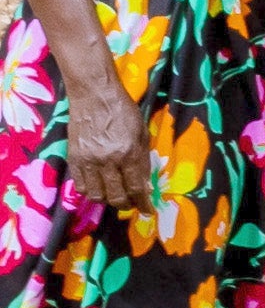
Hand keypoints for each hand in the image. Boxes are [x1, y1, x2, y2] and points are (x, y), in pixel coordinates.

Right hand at [48, 82, 147, 210]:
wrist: (94, 96)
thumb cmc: (123, 111)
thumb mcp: (142, 133)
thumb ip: (143, 161)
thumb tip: (145, 186)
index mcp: (128, 153)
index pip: (136, 188)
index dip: (143, 203)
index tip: (147, 211)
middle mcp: (107, 160)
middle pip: (116, 196)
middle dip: (126, 205)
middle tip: (132, 204)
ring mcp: (88, 161)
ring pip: (96, 195)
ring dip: (107, 201)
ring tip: (115, 197)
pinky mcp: (74, 159)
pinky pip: (80, 185)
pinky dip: (90, 192)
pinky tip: (98, 188)